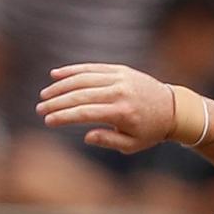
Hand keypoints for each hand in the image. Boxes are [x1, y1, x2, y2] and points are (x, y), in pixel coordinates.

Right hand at [35, 63, 174, 154]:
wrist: (174, 108)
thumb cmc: (150, 131)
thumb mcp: (132, 145)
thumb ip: (108, 140)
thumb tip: (86, 135)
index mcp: (122, 112)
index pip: (84, 113)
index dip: (63, 116)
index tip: (48, 121)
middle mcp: (120, 92)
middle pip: (80, 95)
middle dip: (56, 102)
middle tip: (40, 109)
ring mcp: (120, 78)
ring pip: (83, 79)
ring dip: (60, 86)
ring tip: (45, 95)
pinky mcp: (120, 69)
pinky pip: (93, 67)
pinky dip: (73, 70)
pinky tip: (56, 74)